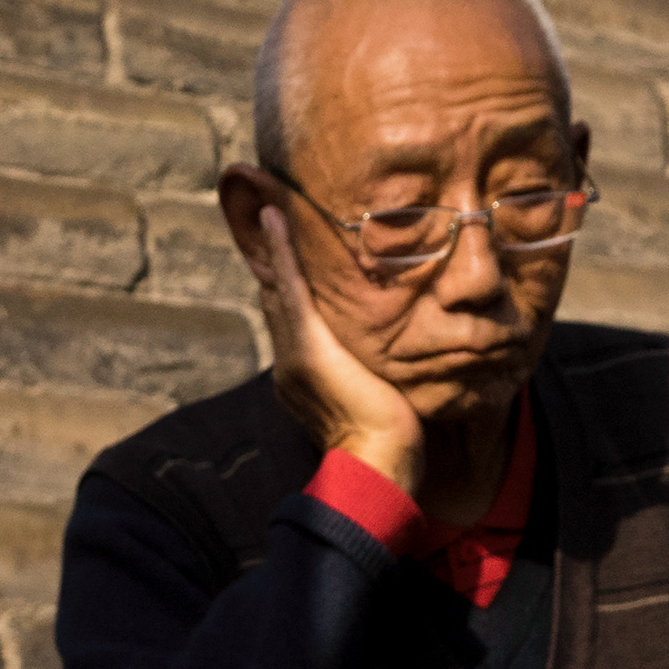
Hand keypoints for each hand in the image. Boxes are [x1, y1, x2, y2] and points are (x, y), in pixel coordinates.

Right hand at [247, 204, 423, 500]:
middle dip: (269, 256)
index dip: (287, 278)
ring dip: (270, 245)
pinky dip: (282, 253)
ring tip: (266, 204)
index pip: (293, 314)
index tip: (286, 245)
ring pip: (278, 287)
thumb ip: (381, 368)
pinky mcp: (306, 348)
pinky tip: (278, 217)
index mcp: (305, 372)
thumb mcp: (385, 392)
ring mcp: (295, 353)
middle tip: (262, 210)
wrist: (379, 464)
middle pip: (277, 295)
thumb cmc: (392, 441)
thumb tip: (406, 354)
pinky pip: (291, 289)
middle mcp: (290, 360)